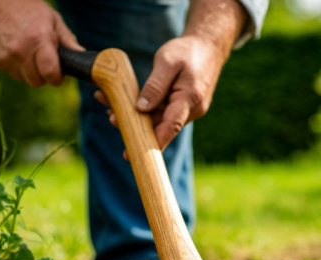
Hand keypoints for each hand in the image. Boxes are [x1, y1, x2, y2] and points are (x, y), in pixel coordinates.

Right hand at [0, 0, 82, 86]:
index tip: (59, 75)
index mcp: (39, 40)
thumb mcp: (50, 18)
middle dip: (43, 76)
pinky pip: (11, 73)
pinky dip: (16, 67)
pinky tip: (15, 50)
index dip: (57, 78)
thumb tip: (81, 55)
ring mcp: (6, 58)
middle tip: (44, 62)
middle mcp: (21, 52)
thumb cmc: (24, 6)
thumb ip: (67, 39)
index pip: (51, 74)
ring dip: (29, 72)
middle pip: (37, 82)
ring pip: (24, 79)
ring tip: (28, 52)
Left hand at [95, 35, 227, 150]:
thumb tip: (140, 108)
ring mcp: (188, 110)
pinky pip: (163, 112)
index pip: (171, 126)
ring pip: (160, 119)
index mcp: (190, 98)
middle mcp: (191, 109)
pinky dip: (146, 110)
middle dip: (136, 126)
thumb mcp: (168, 62)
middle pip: (161, 126)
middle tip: (111, 118)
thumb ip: (155, 86)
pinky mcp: (183, 107)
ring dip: (138, 116)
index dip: (154, 142)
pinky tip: (127, 103)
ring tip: (111, 107)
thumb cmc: (188, 51)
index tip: (136, 153)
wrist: (208, 46)